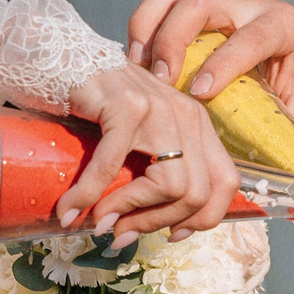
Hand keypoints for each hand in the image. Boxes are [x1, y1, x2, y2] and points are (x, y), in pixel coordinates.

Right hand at [59, 64, 240, 239]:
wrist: (67, 58)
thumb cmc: (103, 106)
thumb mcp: (143, 137)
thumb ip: (157, 168)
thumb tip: (154, 225)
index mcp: (198, 125)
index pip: (226, 182)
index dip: (205, 218)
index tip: (173, 235)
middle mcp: (187, 115)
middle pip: (198, 193)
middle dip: (159, 224)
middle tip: (124, 233)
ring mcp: (159, 110)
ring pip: (169, 185)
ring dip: (130, 214)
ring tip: (101, 223)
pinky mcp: (125, 107)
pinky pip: (112, 168)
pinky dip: (88, 196)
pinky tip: (70, 209)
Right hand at [126, 0, 293, 131]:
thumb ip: (276, 127)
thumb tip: (243, 164)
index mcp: (283, 27)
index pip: (250, 37)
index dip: (223, 63)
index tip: (200, 93)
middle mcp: (249, 6)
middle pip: (202, 0)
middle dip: (173, 38)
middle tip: (161, 81)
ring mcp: (220, 1)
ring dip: (150, 27)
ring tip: (138, 68)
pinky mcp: (199, 7)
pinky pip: (164, 2)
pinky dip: (144, 26)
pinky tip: (136, 62)